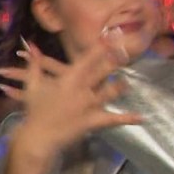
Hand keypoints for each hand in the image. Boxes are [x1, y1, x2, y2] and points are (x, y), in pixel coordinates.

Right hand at [0, 41, 141, 153]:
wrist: (39, 137)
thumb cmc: (35, 110)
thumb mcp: (33, 84)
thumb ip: (34, 64)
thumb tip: (31, 45)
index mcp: (69, 79)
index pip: (87, 59)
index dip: (101, 47)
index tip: (112, 36)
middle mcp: (82, 90)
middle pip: (103, 72)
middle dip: (115, 61)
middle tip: (127, 52)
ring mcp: (89, 106)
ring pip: (111, 93)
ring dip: (121, 86)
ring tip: (129, 81)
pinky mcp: (94, 121)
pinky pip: (113, 119)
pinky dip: (127, 118)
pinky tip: (141, 118)